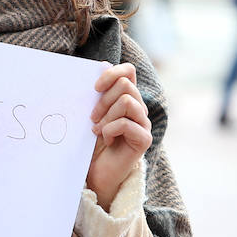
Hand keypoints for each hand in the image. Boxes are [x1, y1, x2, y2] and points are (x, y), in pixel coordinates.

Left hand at [86, 63, 152, 210]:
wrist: (97, 173)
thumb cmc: (93, 143)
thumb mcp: (93, 113)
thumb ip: (99, 93)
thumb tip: (102, 63)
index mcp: (127, 97)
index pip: (129, 71)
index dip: (112, 73)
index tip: (95, 88)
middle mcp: (139, 108)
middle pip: (126, 85)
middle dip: (104, 99)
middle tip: (92, 117)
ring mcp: (144, 123)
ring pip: (128, 101)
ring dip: (107, 115)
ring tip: (97, 130)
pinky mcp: (144, 139)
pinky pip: (127, 123)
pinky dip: (111, 130)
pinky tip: (106, 140)